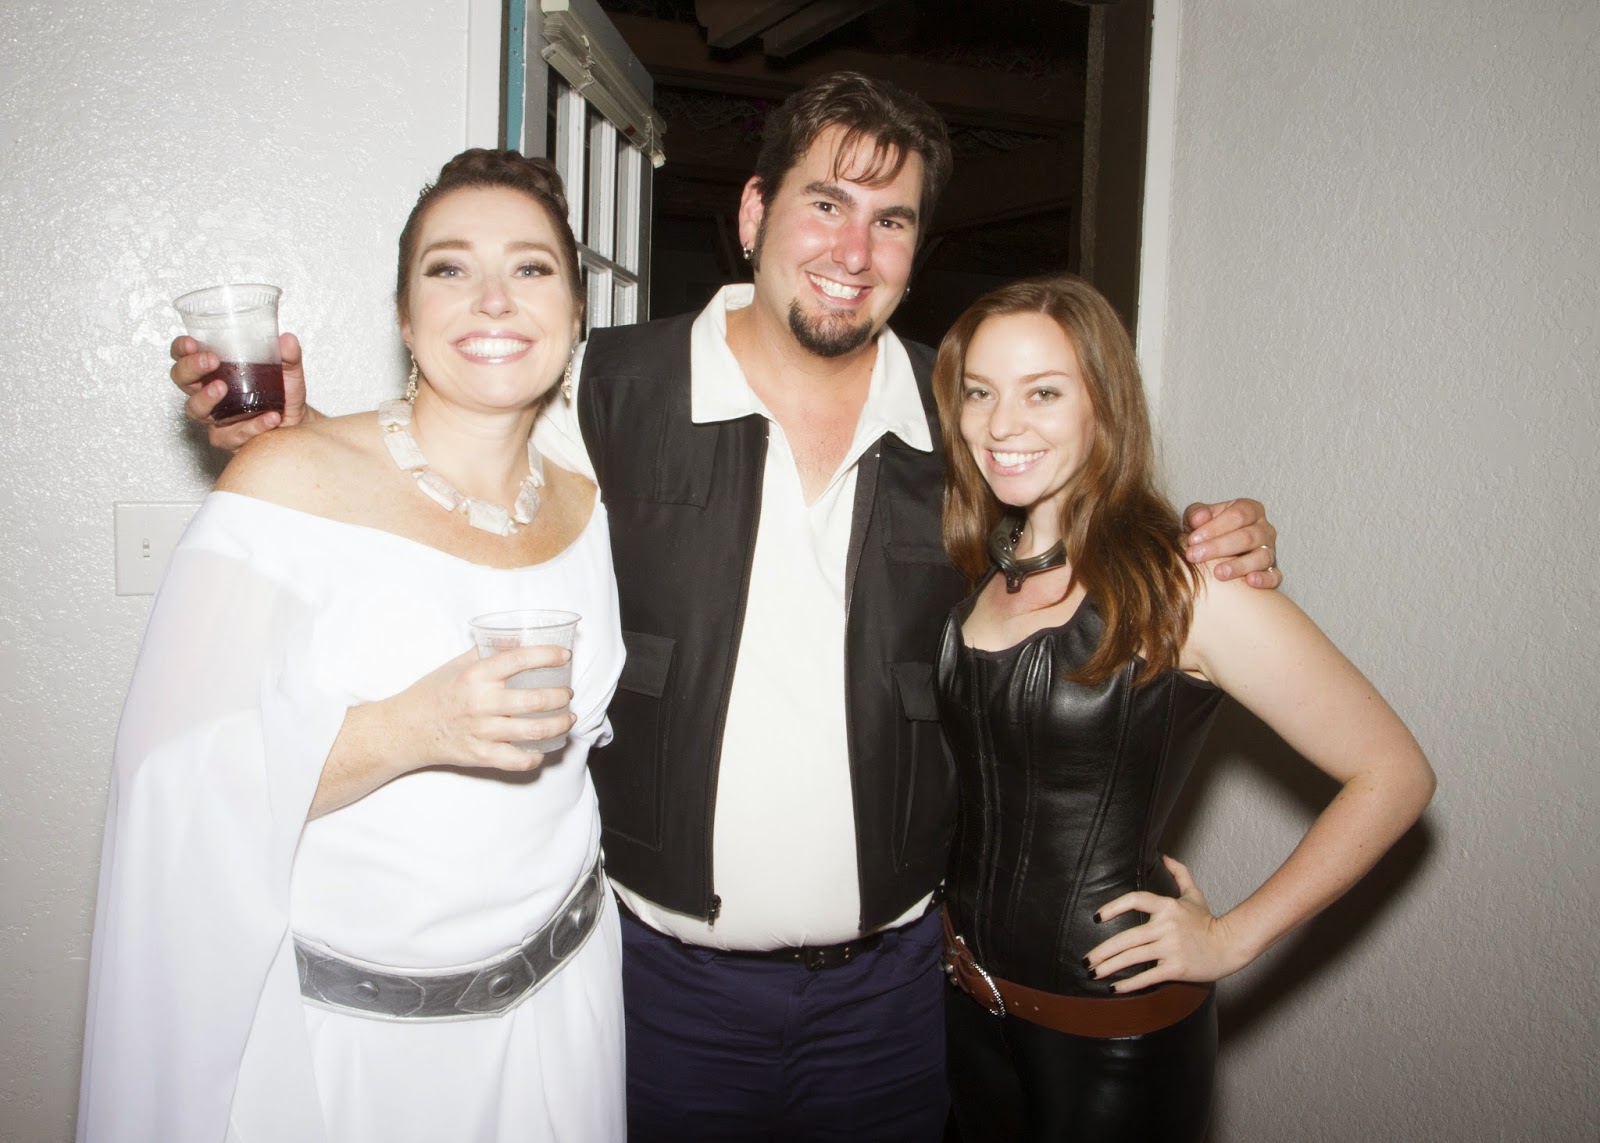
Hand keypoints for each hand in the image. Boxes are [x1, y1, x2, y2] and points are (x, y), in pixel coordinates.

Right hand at [170, 331, 311, 451]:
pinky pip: (235, 433)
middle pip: (182, 380)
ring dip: (206, 398)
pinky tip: (271, 418)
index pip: (184, 356)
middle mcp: (207, 393)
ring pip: (196, 410)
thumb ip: (289, 356)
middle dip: (191, 368)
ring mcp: (215, 417)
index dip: (181, 349)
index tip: (191, 343)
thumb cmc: (282, 394)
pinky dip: (254, 425)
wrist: (298, 424)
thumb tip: (288, 340)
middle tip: (211, 361)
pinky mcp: (230, 439)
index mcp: (213, 371)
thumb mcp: (288, 372)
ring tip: (222, 388)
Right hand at [396, 645, 576, 775]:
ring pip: (534, 730)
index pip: (519, 659)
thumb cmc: (434, 693)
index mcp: (476, 675)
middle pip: (536, 700)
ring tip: (567, 719)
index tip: (565, 656)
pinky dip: (536, 756)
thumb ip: (487, 652)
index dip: (548, 655)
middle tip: (567, 694)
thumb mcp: (457, 665)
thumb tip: (518, 638)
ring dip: (560, 724)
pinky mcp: (480, 755)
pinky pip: (517, 760)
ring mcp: (481, 731)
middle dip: (561, 696)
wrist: (406, 728)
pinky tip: (543, 749)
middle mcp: (481, 703)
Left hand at [1085, 856, 1250, 990]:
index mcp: (1168, 907)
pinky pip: (1148, 977)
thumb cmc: (1208, 921)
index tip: (1097, 918)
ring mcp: (1171, 948)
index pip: (1135, 900)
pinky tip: (1114, 988)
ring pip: (1133, 958)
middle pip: (1127, 938)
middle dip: (1102, 951)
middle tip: (1086, 960)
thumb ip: (1179, 873)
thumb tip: (1163, 855)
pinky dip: (1129, 984)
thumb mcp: (1194, 894)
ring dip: (1109, 967)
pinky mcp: (1176, 968)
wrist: (1230, 946)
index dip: (1113, 907)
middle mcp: (1167, 926)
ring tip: (1093, 973)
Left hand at [1182, 498, 1279, 587]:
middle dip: (1218, 547)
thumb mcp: (1198, 519)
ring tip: (1218, 573)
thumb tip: (1197, 519)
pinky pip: (1274, 576)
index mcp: (1251, 510)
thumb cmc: (1207, 533)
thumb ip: (1196, 514)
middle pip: (1247, 536)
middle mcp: (1264, 529)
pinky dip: (1265, 579)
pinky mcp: (1272, 572)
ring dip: (1239, 565)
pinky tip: (1250, 582)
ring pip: (1262, 557)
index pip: (1238, 515)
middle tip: (1195, 556)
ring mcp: (1271, 551)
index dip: (1214, 527)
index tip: (1192, 539)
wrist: (1214, 556)